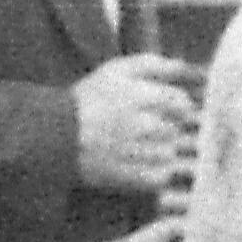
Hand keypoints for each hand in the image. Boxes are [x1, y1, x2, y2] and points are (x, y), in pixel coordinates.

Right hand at [72, 54, 204, 194]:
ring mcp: (136, 153)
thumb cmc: (89, 98)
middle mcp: (141, 125)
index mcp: (139, 96)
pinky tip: (145, 162)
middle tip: (153, 126)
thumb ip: (152, 64)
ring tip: (145, 144)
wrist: (57, 134)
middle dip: (170, 125)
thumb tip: (183, 65)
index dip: (179, 104)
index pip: (181, 102)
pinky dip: (159, 171)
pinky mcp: (130, 177)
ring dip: (164, 148)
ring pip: (170, 152)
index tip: (170, 106)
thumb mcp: (116, 69)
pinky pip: (161, 176)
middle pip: (177, 127)